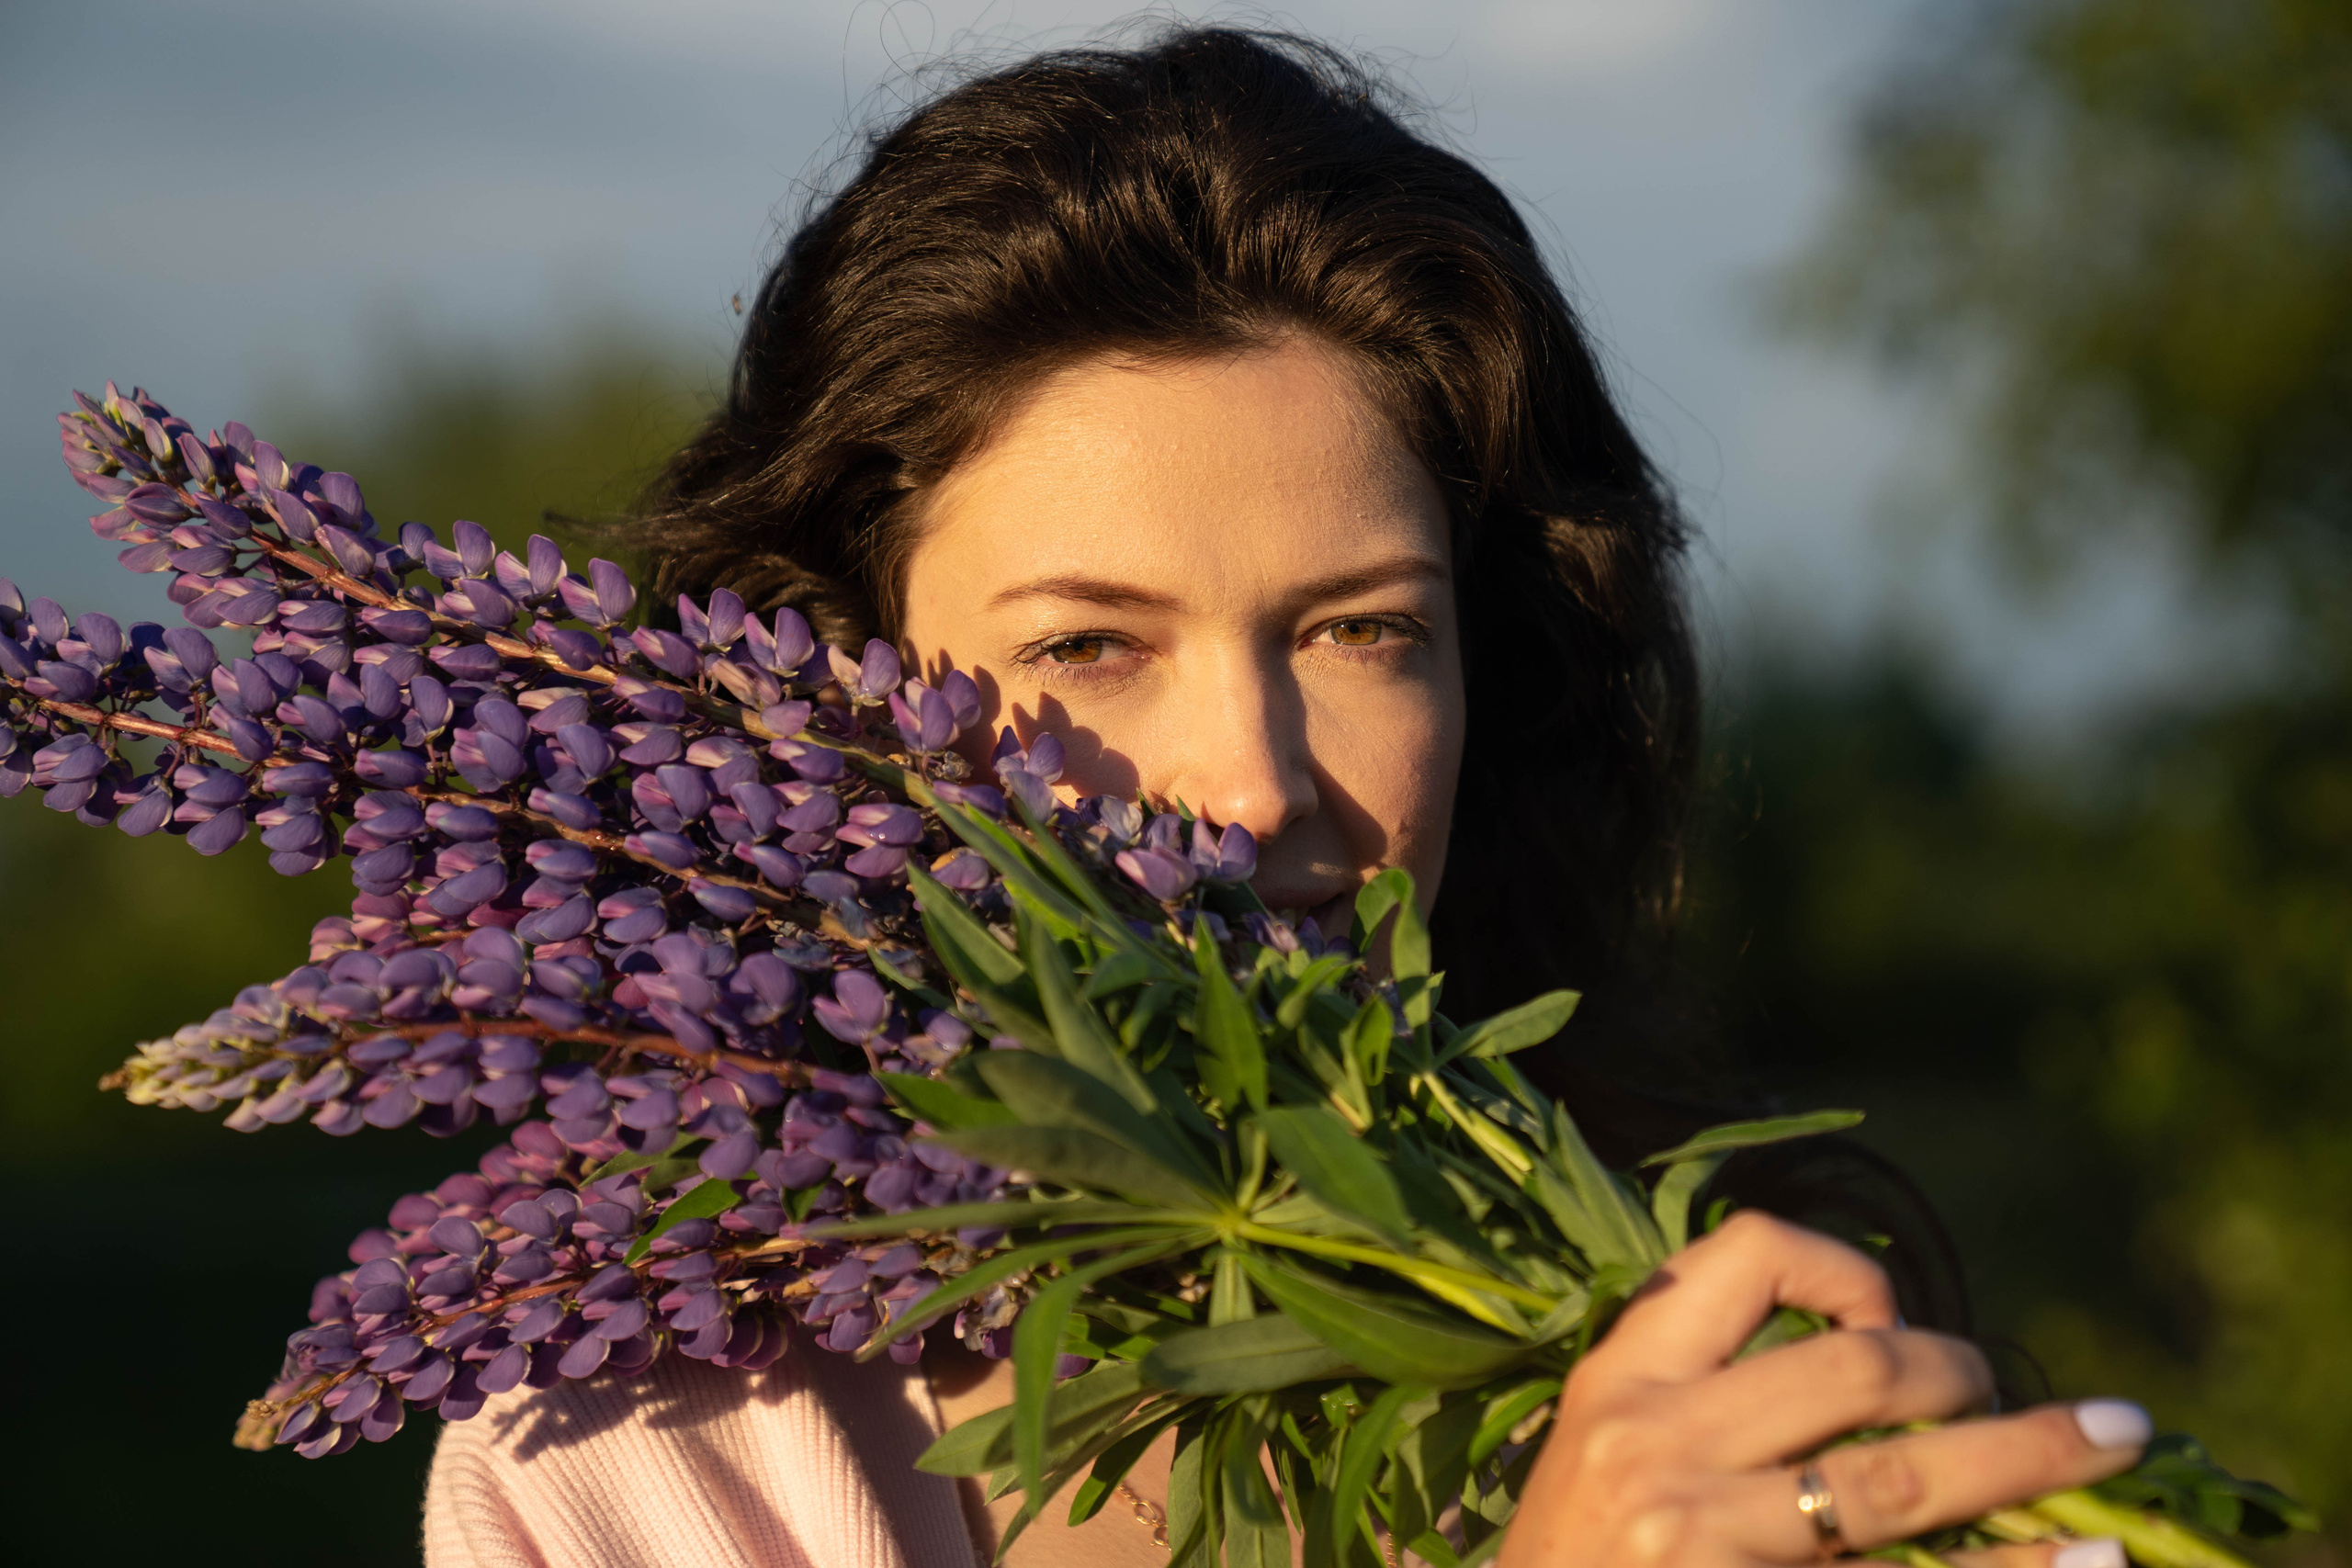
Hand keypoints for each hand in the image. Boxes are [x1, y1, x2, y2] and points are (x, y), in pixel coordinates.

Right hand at [1497, 1212, 2151, 1567]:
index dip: (1842, 1271)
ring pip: (1898, 1482)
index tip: (1884, 1322)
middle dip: (1961, 1373)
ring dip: (2028, 1456)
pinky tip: (2086, 1559)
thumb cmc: (1572, 1565)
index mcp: (1620, 1379)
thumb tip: (1872, 1349)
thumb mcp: (1601, 1453)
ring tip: (2115, 1441)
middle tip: (2008, 1397)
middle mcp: (1656, 1445)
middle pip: (1855, 1369)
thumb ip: (1700, 1396)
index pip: (1744, 1256)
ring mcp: (1702, 1537)